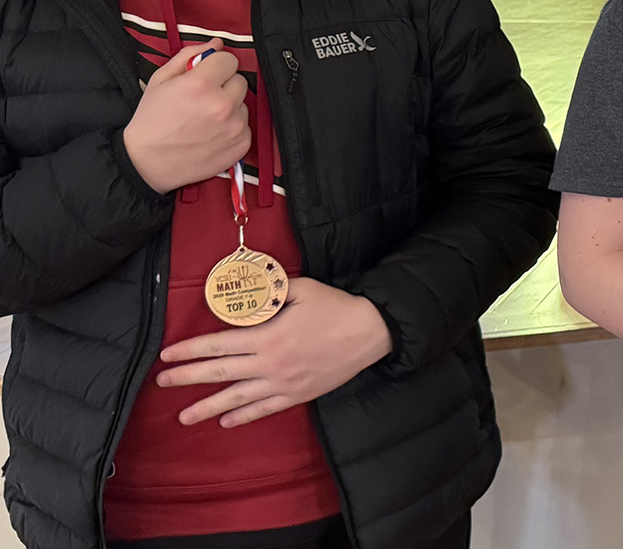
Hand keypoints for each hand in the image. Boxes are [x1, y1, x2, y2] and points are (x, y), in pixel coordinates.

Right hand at [123, 40, 249, 193]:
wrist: (147, 162)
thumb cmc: (151, 120)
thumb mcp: (161, 80)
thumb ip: (189, 56)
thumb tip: (216, 43)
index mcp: (201, 84)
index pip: (229, 59)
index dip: (215, 66)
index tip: (206, 74)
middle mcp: (222, 104)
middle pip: (239, 80)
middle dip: (223, 85)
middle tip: (203, 98)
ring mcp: (235, 126)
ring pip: (243, 102)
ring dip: (229, 105)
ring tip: (205, 118)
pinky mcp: (242, 143)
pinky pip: (246, 124)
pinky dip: (232, 126)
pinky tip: (212, 132)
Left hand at [156, 277, 393, 426]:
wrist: (371, 333)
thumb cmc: (336, 307)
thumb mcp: (302, 289)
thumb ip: (271, 293)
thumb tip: (247, 293)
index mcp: (268, 336)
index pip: (218, 344)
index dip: (190, 350)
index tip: (167, 355)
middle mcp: (270, 363)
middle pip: (220, 373)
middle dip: (188, 378)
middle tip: (162, 383)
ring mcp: (283, 383)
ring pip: (238, 398)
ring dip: (207, 408)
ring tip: (184, 417)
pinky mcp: (298, 394)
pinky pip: (265, 409)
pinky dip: (244, 417)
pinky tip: (226, 422)